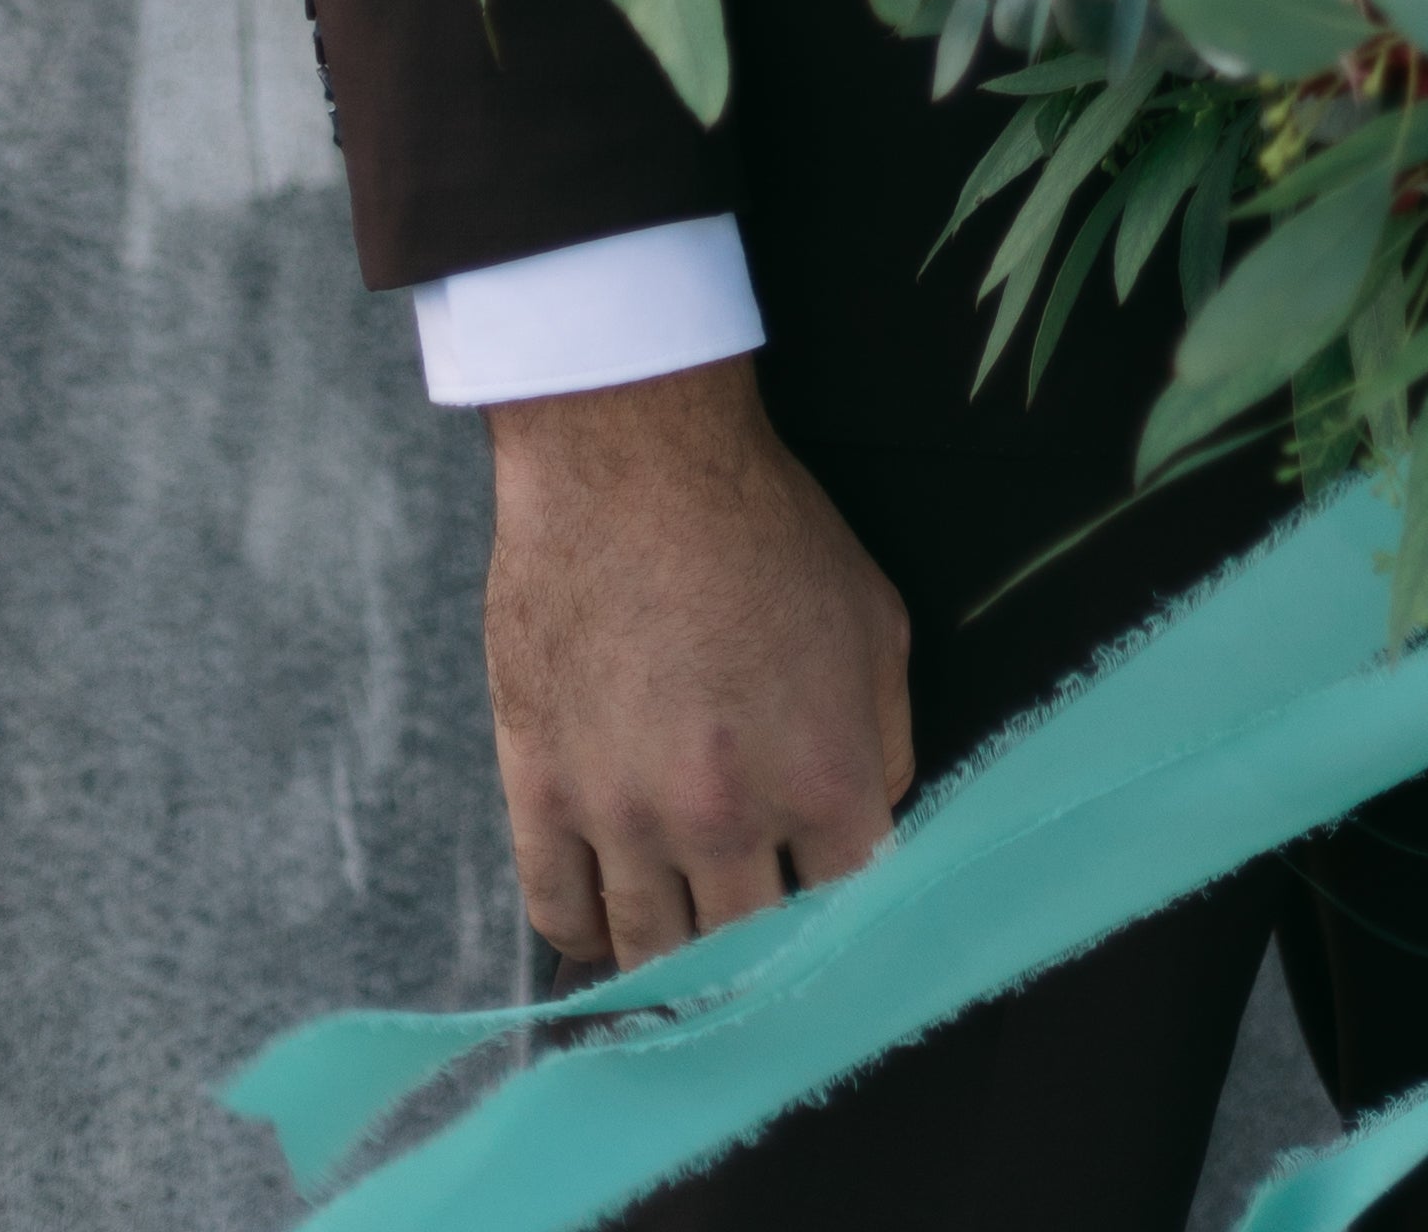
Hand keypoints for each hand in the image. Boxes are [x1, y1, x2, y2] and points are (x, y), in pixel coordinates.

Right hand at [484, 359, 913, 968]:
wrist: (632, 462)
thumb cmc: (764, 529)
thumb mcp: (875, 618)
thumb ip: (884, 739)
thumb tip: (874, 820)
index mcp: (823, 777)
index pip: (850, 911)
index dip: (848, 923)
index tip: (836, 927)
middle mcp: (725, 818)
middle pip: (748, 952)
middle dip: (763, 955)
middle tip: (760, 952)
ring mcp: (625, 816)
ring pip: (653, 954)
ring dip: (675, 964)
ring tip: (688, 959)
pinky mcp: (542, 794)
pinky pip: (561, 914)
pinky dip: (588, 938)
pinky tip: (611, 928)